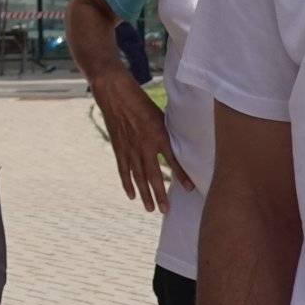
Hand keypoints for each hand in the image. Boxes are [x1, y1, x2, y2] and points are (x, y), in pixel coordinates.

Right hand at [92, 77, 190, 213]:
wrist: (115, 93)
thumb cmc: (141, 101)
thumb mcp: (160, 114)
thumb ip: (168, 132)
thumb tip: (183, 145)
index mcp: (158, 134)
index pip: (173, 159)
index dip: (181, 175)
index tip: (189, 188)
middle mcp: (144, 144)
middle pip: (153, 175)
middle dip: (160, 194)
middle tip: (166, 210)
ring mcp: (129, 148)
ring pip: (138, 176)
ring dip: (144, 194)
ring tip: (150, 209)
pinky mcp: (118, 148)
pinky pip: (123, 170)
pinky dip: (127, 184)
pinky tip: (132, 196)